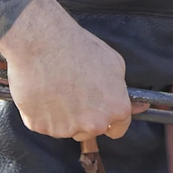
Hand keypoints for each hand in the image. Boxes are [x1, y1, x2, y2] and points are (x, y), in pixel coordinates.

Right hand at [0, 0, 136, 141]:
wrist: (43, 42)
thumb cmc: (78, 48)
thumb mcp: (114, 64)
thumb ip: (120, 90)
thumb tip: (132, 103)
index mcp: (115, 109)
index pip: (118, 129)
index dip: (111, 120)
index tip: (102, 112)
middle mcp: (94, 124)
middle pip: (91, 130)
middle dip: (86, 116)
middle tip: (76, 92)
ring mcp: (66, 128)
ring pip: (67, 128)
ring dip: (64, 116)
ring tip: (58, 88)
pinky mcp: (41, 126)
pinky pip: (45, 124)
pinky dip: (43, 113)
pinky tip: (44, 92)